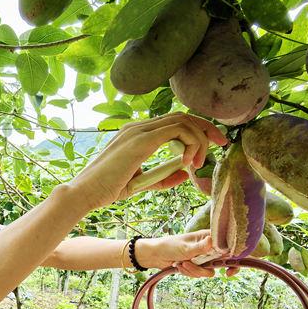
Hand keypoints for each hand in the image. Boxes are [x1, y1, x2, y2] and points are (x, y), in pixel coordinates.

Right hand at [68, 113, 226, 210]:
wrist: (84, 193)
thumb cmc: (106, 190)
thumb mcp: (141, 182)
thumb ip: (163, 176)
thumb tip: (186, 172)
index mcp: (136, 133)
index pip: (173, 121)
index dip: (197, 130)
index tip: (212, 145)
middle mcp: (138, 126)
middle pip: (182, 115)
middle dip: (207, 128)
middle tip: (222, 143)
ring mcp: (139, 131)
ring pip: (183, 121)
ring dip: (200, 139)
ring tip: (199, 164)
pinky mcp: (142, 140)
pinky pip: (178, 131)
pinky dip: (191, 144)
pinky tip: (188, 164)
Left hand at [135, 231, 241, 277]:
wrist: (155, 255)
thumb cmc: (169, 246)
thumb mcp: (185, 247)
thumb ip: (200, 247)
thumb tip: (212, 240)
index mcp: (208, 238)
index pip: (227, 245)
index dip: (233, 256)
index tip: (231, 266)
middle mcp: (207, 247)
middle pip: (221, 261)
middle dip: (210, 268)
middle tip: (217, 272)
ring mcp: (202, 258)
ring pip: (208, 271)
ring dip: (195, 271)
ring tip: (181, 264)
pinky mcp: (196, 266)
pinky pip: (199, 274)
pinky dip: (189, 273)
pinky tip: (179, 266)